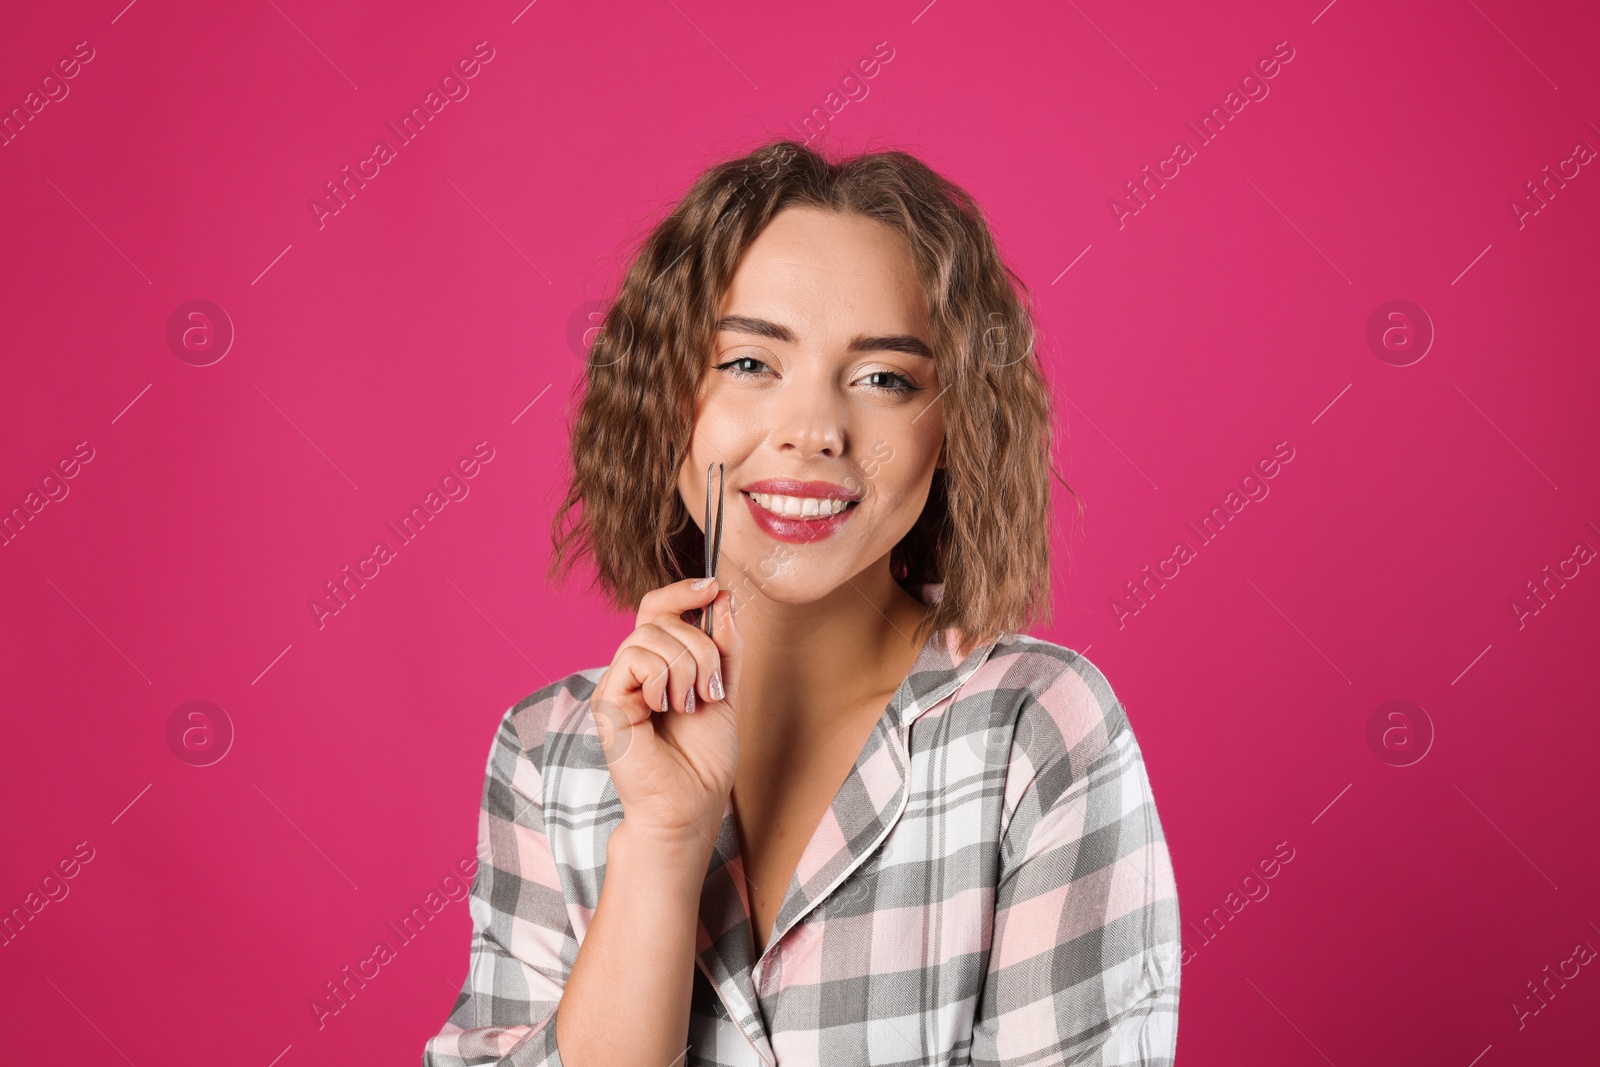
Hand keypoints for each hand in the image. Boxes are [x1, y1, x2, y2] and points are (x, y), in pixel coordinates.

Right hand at [590, 577, 742, 852]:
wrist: (690, 803)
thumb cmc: (703, 757)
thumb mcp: (726, 689)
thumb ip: (725, 645)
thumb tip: (723, 596)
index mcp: (658, 663)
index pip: (657, 607)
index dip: (682, 591)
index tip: (713, 586)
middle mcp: (633, 669)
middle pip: (660, 617)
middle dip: (701, 646)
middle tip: (710, 688)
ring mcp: (617, 683)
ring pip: (651, 635)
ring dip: (686, 668)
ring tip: (689, 706)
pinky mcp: (607, 700)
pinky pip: (636, 658)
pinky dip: (662, 680)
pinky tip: (665, 709)